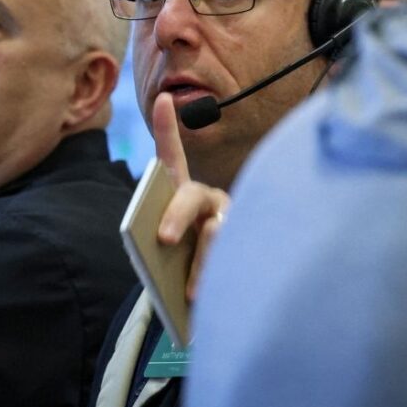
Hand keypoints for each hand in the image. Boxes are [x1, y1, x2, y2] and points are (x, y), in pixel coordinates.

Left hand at [151, 92, 229, 301]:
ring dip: (202, 261)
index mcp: (182, 196)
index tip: (164, 99)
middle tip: (164, 239)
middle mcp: (210, 200)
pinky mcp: (248, 244)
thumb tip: (164, 244)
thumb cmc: (181, 273)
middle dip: (177, 215)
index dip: (169, 129)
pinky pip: (235, 254)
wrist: (212, 306)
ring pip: (217, 230)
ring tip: (192, 290)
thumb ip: (159, 243)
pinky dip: (216, 278)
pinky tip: (205, 297)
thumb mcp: (162, 256)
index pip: (173, 157)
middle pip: (192, 196)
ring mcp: (231, 220)